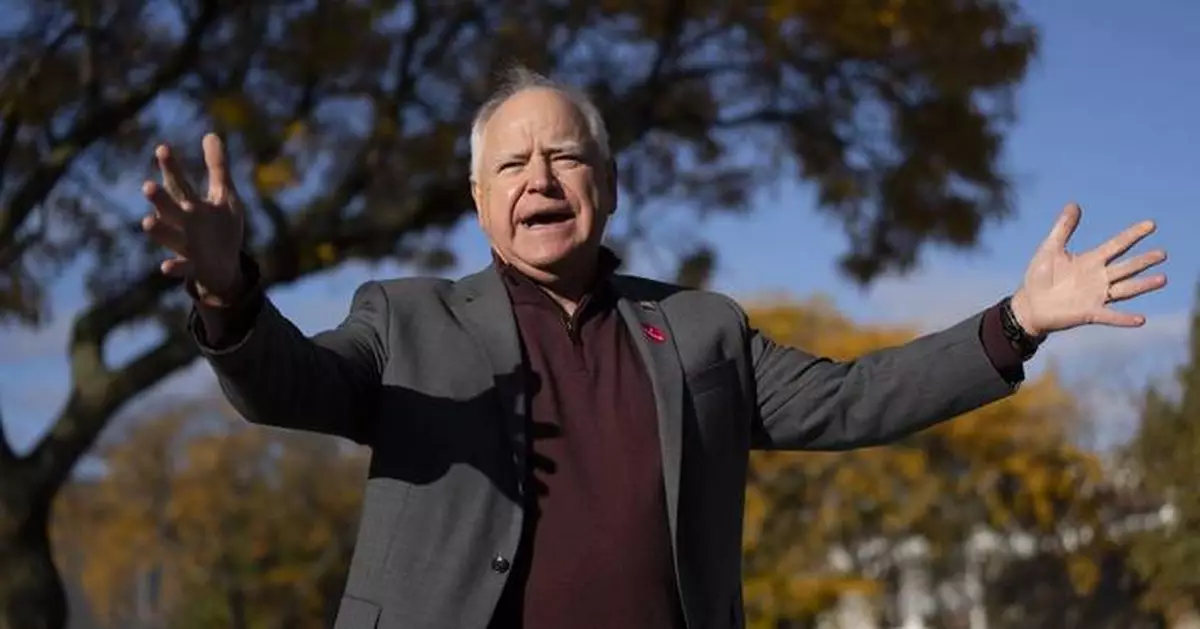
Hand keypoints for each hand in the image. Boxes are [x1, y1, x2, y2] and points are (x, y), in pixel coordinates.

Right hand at [141, 133, 244, 303]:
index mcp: (190, 204)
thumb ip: (217, 167)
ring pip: (169, 236)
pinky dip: (174, 267)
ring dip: (159, 231)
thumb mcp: (224, 195)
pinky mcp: (193, 267)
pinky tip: (165, 267)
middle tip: (147, 186)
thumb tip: (210, 134)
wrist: (222, 267)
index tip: (163, 148)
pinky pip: (181, 268)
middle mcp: (184, 222)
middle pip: (170, 208)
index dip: (171, 167)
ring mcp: (187, 245)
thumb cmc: (220, 227)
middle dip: (160, 198)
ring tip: (147, 222)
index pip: (178, 183)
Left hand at [1010, 203, 1166, 336]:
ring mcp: (1096, 296)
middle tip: (1162, 253)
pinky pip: (1110, 316)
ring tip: (1162, 278)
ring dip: (1142, 285)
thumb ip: (1063, 228)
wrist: (1029, 305)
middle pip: (1126, 267)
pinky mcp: (1089, 313)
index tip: (1151, 224)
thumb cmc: (1040, 276)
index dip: (1133, 234)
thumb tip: (1074, 204)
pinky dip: (1124, 318)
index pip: (1117, 245)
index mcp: (1091, 260)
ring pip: (1125, 289)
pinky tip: (1140, 319)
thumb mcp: (1050, 248)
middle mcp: (1098, 278)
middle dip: (1144, 260)